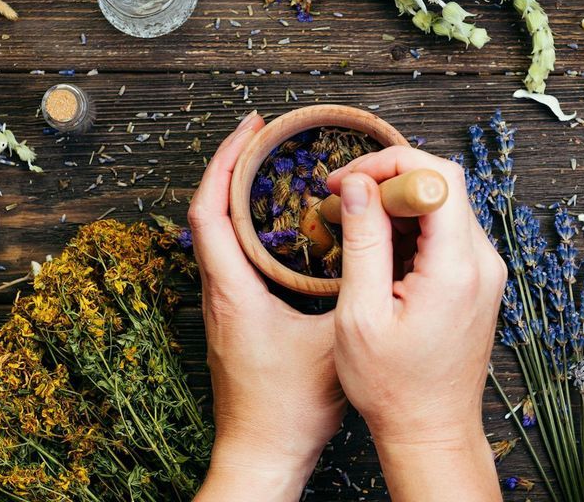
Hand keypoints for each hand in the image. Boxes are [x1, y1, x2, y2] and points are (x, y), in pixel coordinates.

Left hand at [190, 112, 346, 501]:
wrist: (263, 453)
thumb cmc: (292, 407)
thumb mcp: (334, 342)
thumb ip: (354, 290)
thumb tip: (376, 241)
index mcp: (233, 291)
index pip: (211, 209)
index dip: (226, 160)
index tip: (252, 128)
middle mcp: (218, 293)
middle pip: (207, 211)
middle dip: (230, 164)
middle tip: (262, 134)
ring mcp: (220, 307)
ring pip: (214, 233)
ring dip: (234, 193)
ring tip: (267, 167)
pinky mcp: (230, 319)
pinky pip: (227, 255)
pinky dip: (244, 225)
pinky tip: (275, 225)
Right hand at [328, 147, 505, 501]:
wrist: (431, 430)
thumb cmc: (392, 386)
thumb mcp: (361, 314)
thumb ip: (362, 241)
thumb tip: (355, 185)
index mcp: (456, 268)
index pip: (436, 176)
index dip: (387, 164)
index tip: (344, 182)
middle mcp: (481, 262)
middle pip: (441, 182)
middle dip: (386, 177)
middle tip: (339, 195)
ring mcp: (483, 270)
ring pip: (441, 202)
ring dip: (394, 200)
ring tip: (350, 219)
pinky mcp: (475, 278)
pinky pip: (443, 229)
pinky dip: (407, 224)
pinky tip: (374, 244)